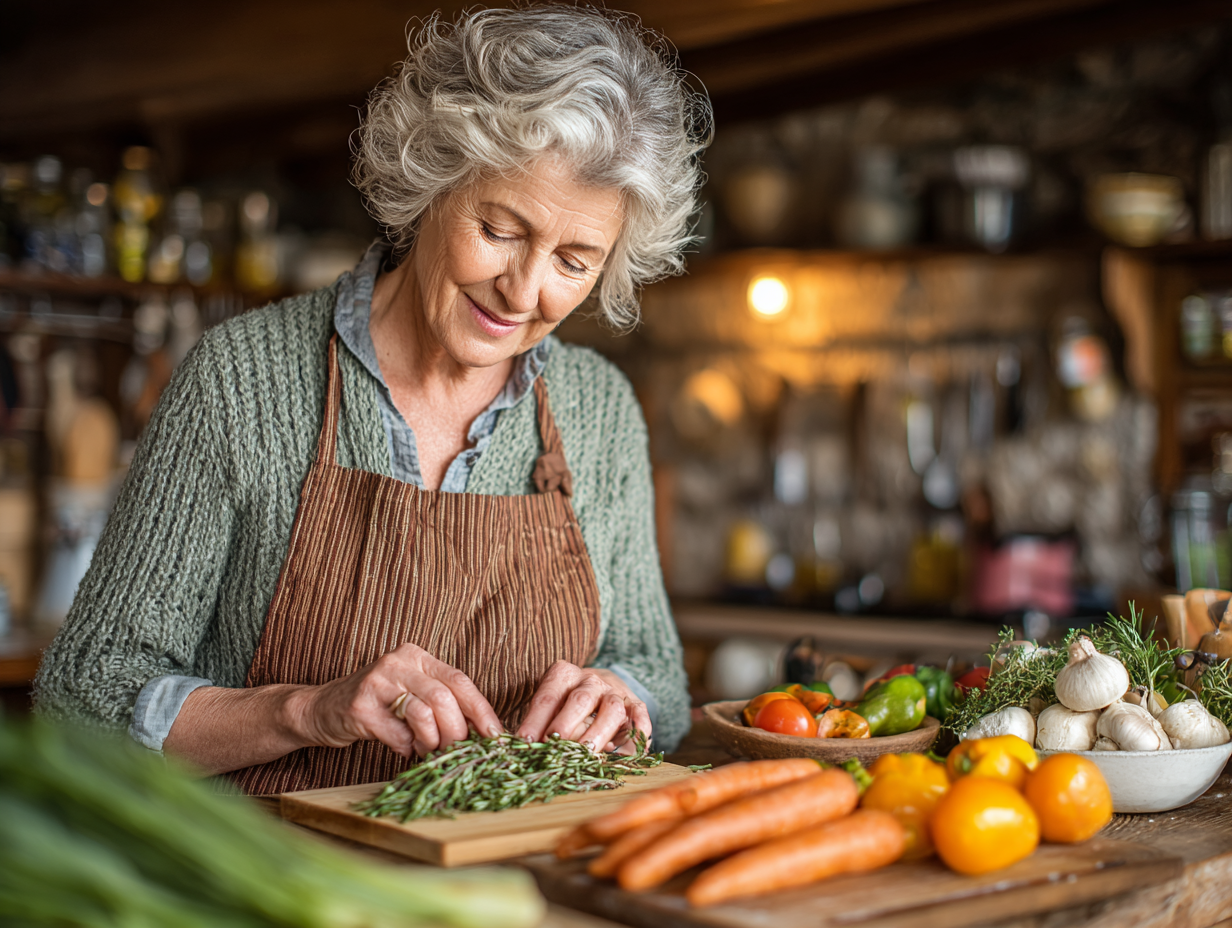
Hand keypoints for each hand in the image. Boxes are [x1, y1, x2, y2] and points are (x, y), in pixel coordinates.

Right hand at [294, 643, 502, 756]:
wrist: (321, 709)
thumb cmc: (377, 707)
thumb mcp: (412, 696)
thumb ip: (443, 706)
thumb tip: (484, 733)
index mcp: (417, 657)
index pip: (460, 680)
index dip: (482, 710)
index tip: (496, 736)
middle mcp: (398, 662)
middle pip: (445, 698)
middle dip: (456, 732)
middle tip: (454, 751)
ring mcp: (377, 681)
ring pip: (424, 712)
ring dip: (432, 741)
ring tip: (426, 750)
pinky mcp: (359, 706)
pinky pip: (398, 733)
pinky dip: (407, 748)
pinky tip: (403, 749)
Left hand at [517, 661, 651, 753]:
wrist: (599, 686)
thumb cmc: (564, 704)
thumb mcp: (546, 706)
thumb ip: (536, 724)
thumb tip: (521, 747)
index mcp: (563, 675)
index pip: (547, 697)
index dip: (536, 720)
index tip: (526, 741)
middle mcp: (590, 680)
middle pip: (580, 700)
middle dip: (566, 724)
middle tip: (554, 746)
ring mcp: (614, 692)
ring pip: (611, 708)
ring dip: (599, 732)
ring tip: (587, 754)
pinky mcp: (635, 705)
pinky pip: (640, 715)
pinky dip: (638, 730)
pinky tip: (629, 750)